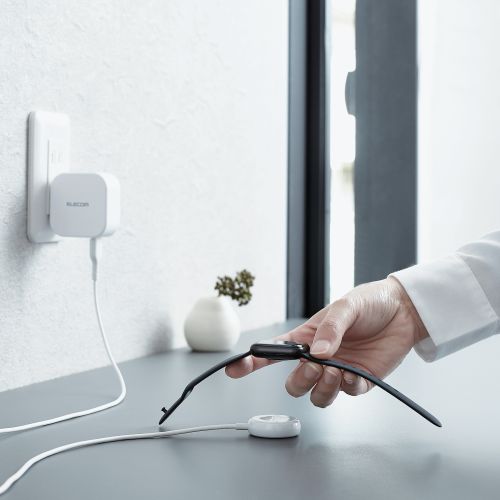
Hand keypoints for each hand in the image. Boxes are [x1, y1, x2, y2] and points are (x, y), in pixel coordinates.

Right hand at [226, 277, 428, 407]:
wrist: (404, 311)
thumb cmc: (370, 302)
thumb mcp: (347, 306)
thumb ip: (330, 329)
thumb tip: (317, 354)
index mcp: (308, 337)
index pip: (274, 352)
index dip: (252, 362)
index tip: (235, 369)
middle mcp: (320, 357)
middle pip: (295, 382)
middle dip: (299, 380)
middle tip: (314, 367)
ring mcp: (339, 371)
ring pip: (317, 395)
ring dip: (321, 388)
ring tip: (335, 371)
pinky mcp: (360, 380)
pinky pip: (346, 394)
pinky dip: (348, 387)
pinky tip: (355, 374)